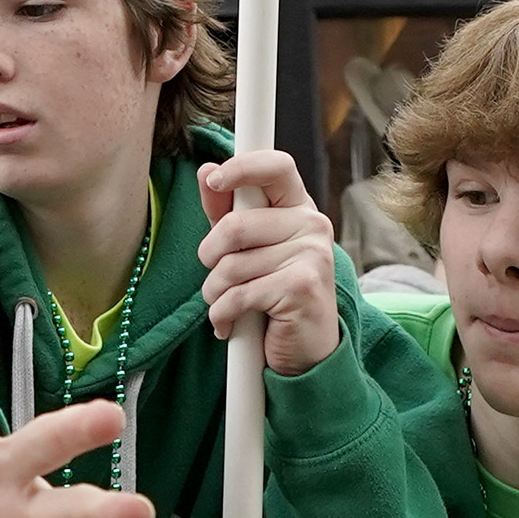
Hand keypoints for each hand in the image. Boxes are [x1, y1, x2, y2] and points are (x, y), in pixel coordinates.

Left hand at [193, 149, 342, 374]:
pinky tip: (230, 324)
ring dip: (214, 292)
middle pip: (235, 225)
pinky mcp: (302, 287)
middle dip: (210, 257)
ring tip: (226, 305)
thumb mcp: (245, 247)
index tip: (215, 180)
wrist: (305, 351)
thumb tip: (205, 170)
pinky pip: (238, 295)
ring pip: (231, 265)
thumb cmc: (272, 292)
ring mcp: (312, 255)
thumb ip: (225, 210)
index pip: (277, 166)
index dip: (242, 167)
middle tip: (217, 277)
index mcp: (299, 206)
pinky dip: (222, 314)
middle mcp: (312, 224)